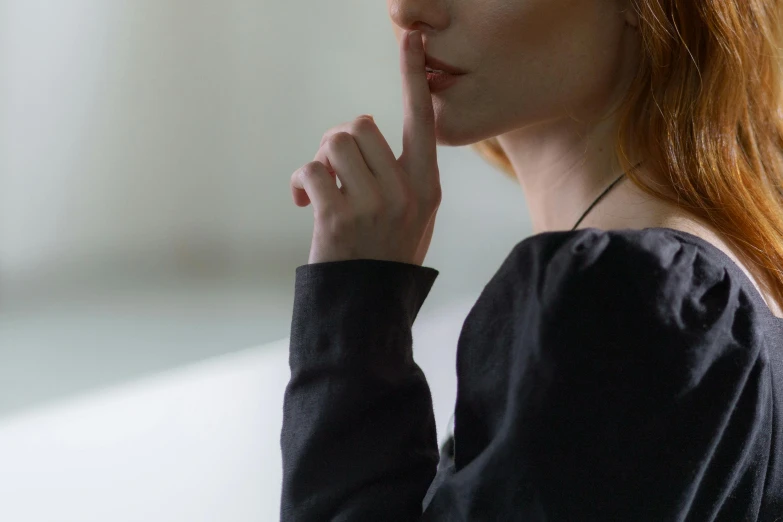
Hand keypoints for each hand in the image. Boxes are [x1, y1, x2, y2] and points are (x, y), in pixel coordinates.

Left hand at [290, 30, 440, 266]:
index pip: (422, 120)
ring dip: (321, 159)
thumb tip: (365, 126)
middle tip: (335, 169)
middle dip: (339, 141)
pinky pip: (312, 169)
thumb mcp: (416, 217)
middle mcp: (405, 190)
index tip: (414, 38)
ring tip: (323, 188)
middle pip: (361, 124)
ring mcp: (373, 204)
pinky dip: (302, 181)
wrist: (367, 306)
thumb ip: (403, 174)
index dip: (414, 76)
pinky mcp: (339, 217)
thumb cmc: (387, 257)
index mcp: (426, 186)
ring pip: (335, 142)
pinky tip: (306, 202)